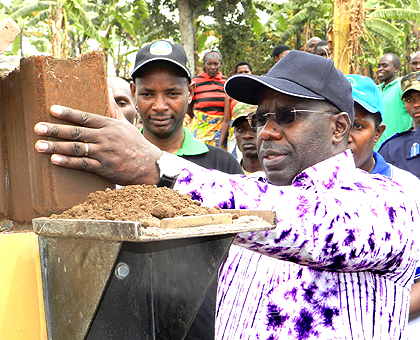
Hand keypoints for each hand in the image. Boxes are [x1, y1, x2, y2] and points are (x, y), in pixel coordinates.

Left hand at [34, 105, 161, 185]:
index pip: (86, 117)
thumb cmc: (135, 142)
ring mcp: (104, 154)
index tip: (52, 110)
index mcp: (109, 125)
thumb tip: (106, 89)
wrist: (149, 165)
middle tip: (38, 128)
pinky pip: (83, 164)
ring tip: (39, 145)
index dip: (68, 113)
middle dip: (55, 130)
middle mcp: (105, 138)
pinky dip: (69, 162)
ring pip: (77, 149)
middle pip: (77, 133)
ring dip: (57, 147)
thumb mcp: (125, 124)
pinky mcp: (104, 169)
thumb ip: (112, 109)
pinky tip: (55, 160)